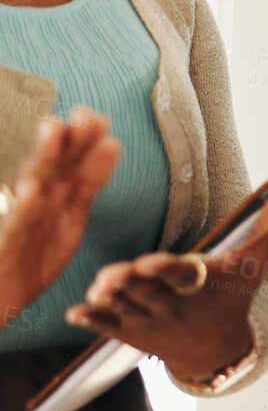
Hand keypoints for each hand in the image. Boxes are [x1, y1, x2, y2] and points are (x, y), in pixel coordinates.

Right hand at [0, 109, 119, 324]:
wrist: (0, 296)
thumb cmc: (34, 254)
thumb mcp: (71, 215)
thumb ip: (89, 183)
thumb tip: (112, 142)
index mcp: (55, 191)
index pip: (74, 161)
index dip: (86, 141)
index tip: (101, 120)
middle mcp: (35, 197)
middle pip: (55, 162)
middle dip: (69, 138)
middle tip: (83, 114)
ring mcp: (19, 215)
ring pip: (33, 182)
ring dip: (44, 155)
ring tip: (54, 128)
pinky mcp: (6, 238)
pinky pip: (16, 222)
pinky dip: (23, 207)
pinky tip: (31, 190)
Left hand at [69, 179, 267, 381]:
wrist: (215, 350)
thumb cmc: (234, 297)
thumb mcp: (258, 260)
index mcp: (201, 282)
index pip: (183, 273)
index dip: (165, 269)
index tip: (150, 264)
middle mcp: (173, 303)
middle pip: (148, 291)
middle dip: (130, 284)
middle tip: (111, 278)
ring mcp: (149, 319)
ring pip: (125, 307)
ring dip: (110, 300)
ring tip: (98, 289)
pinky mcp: (130, 331)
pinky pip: (108, 328)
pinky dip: (93, 321)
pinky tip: (76, 313)